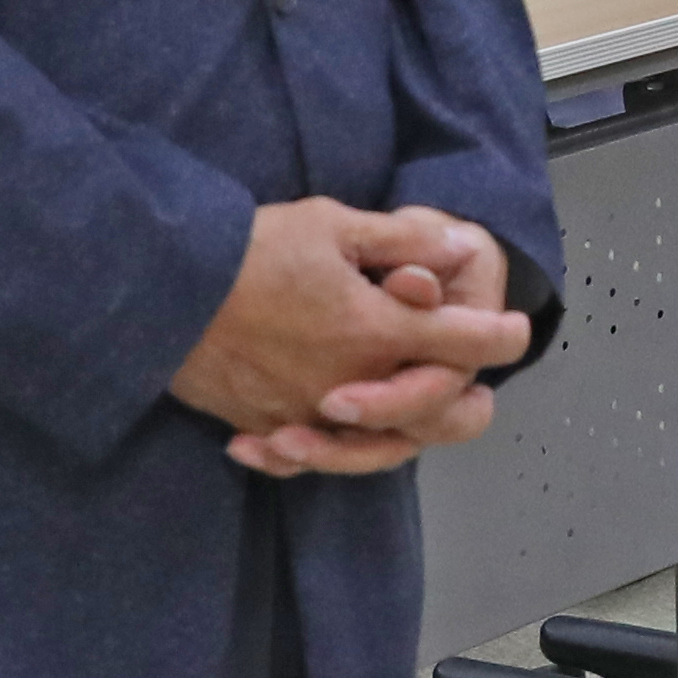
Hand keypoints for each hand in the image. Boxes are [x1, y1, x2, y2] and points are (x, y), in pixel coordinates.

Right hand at [176, 199, 530, 472]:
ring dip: (405, 431)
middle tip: (479, 390)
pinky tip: (332, 431)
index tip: (517, 330)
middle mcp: (352, 384)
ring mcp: (308, 413)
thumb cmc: (248, 250)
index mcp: (376, 330)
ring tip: (417, 420)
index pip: (462, 342)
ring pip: (378, 444)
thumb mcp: (332, 224)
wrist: (160, 291)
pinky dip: (332, 446)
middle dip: (464, 400)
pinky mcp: (266, 427)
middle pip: (433, 413)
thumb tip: (460, 246)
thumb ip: (403, 240)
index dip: (500, 336)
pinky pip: (315, 453)